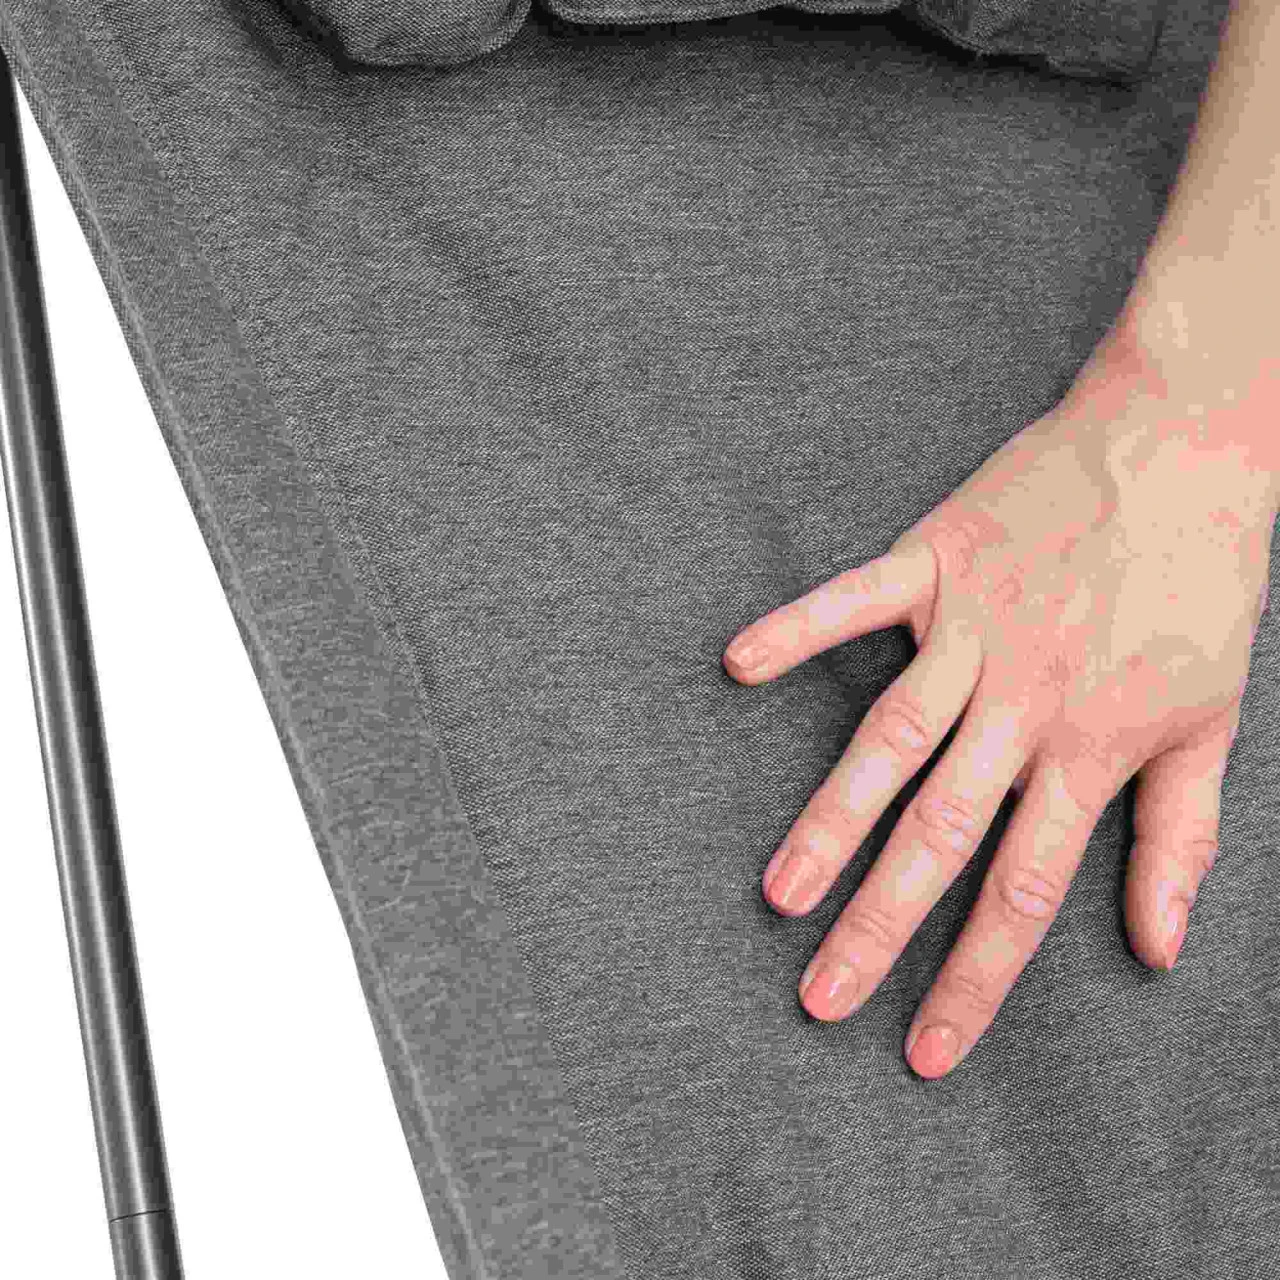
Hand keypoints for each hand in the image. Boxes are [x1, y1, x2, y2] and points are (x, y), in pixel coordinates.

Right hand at [723, 324, 1277, 1078]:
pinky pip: (856, 597)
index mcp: (1090, 748)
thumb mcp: (1212, 723)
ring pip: (891, 736)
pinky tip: (740, 664)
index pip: (1023, 893)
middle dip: (880, 925)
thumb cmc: (1200, 588)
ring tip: (780, 891)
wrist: (1188, 445)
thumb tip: (1157, 951)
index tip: (922, 1049)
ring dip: (834, 817)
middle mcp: (1023, 702)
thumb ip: (1180, 842)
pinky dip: (798, 627)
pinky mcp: (938, 559)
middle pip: (942, 832)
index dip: (973, 981)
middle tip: (819, 998)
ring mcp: (973, 628)